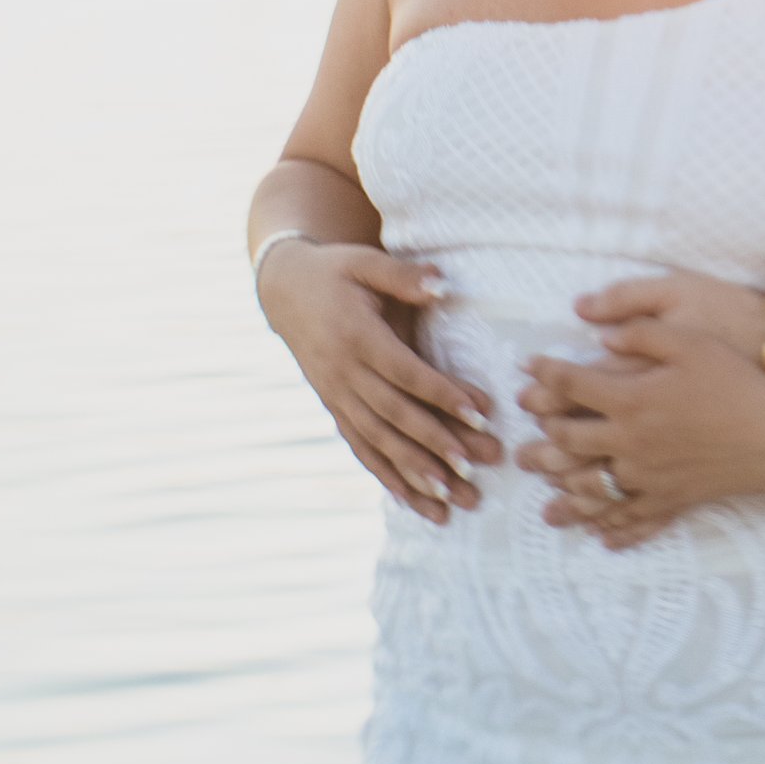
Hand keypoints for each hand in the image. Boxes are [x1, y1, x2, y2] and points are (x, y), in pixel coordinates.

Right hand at [257, 238, 499, 522]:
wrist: (284, 290)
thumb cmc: (335, 272)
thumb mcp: (364, 261)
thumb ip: (403, 275)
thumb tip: (442, 285)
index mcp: (356, 336)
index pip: (405, 371)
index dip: (442, 393)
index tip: (480, 413)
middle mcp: (343, 373)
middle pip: (394, 415)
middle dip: (435, 444)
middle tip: (472, 468)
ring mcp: (336, 396)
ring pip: (377, 441)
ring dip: (413, 472)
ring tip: (449, 500)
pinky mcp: (333, 408)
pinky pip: (360, 448)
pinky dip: (386, 476)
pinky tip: (413, 502)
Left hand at [516, 272, 764, 547]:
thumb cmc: (736, 381)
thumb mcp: (689, 340)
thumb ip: (640, 333)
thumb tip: (600, 334)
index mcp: (630, 399)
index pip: (572, 385)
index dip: (545, 374)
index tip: (529, 368)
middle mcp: (630, 442)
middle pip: (570, 445)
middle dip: (540, 445)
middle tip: (520, 451)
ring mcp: (649, 476)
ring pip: (594, 492)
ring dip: (565, 499)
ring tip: (545, 508)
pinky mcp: (672, 499)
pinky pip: (636, 518)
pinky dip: (616, 529)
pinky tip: (603, 537)